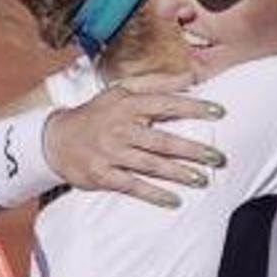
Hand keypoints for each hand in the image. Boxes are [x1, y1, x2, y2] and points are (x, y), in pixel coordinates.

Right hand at [44, 80, 222, 206]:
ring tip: (202, 179)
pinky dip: (154, 194)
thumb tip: (192, 75)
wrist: (56, 139)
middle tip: (218, 157)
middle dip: (192, 150)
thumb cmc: (97, 114)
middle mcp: (119, 128)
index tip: (220, 112)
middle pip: (162, 140)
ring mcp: (110, 153)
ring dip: (178, 173)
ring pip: (150, 164)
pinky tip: (174, 200)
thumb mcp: (121, 91)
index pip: (166, 103)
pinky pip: (132, 186)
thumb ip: (157, 83)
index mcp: (127, 104)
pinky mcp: (102, 175)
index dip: (194, 107)